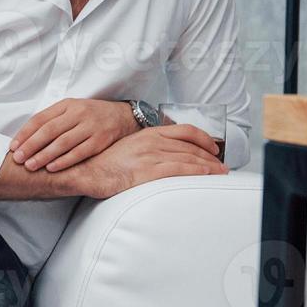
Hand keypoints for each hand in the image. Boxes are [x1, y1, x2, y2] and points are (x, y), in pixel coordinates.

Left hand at [9, 99, 138, 172]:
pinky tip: (52, 168)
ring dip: (44, 155)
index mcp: (67, 105)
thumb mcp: (71, 110)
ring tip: (31, 165)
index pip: (40, 119)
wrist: (123, 116)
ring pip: (63, 143)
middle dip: (31, 146)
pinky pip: (79, 152)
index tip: (13, 146)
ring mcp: (90, 127)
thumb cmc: (90, 116)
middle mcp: (78, 113)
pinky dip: (64, 161)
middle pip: (49, 131)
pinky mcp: (101, 140)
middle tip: (18, 158)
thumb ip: (52, 120)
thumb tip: (26, 137)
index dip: (25, 134)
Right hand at [70, 124, 227, 199]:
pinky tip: (205, 176)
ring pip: (188, 157)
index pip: (184, 130)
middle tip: (222, 166)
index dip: (203, 138)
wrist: (84, 171)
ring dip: (208, 166)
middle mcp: (151, 141)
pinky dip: (196, 172)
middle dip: (211, 156)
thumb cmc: (103, 164)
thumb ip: (146, 148)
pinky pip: (179, 169)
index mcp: (147, 133)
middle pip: (191, 145)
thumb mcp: (128, 148)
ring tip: (219, 174)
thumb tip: (163, 156)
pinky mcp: (147, 171)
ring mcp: (149, 155)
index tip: (214, 148)